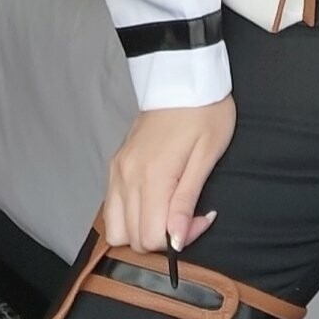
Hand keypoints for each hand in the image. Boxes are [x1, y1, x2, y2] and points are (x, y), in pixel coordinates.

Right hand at [103, 94, 236, 252]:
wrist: (183, 76)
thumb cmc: (204, 112)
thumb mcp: (206, 155)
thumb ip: (186, 201)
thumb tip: (175, 241)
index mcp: (151, 175)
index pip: (150, 238)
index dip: (177, 240)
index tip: (201, 218)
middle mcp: (127, 176)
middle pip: (131, 238)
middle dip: (161, 238)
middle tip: (190, 214)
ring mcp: (118, 169)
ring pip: (115, 227)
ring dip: (141, 230)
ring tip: (169, 211)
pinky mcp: (116, 163)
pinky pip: (112, 206)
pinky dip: (129, 215)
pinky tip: (153, 202)